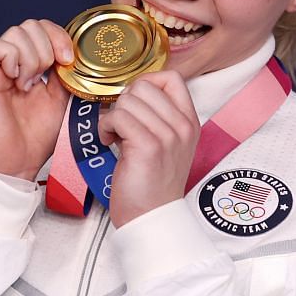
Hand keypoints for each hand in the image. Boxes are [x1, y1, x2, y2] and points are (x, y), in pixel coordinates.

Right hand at [0, 19, 72, 179]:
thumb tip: (76, 55)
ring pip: (16, 32)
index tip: (68, 60)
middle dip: (48, 45)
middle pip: (30, 25)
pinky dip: (12, 59)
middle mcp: (14, 63)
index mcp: (33, 65)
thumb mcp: (62, 100)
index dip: (59, 36)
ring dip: (31, 57)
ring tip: (29, 84)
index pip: (44, 29)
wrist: (16, 162)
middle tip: (48, 74)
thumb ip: (66, 75)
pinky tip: (17, 81)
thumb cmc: (35, 137)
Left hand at [98, 71, 199, 227]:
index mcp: (189, 122)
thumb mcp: (166, 144)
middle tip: (121, 125)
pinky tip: (108, 142)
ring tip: (115, 136)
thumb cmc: (151, 183)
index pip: (171, 78)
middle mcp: (183, 126)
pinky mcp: (149, 147)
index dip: (146, 84)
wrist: (151, 217)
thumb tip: (131, 92)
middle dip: (125, 102)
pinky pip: (118, 116)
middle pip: (144, 85)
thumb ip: (157, 117)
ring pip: (128, 99)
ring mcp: (168, 136)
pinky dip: (105, 127)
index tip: (134, 105)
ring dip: (113, 116)